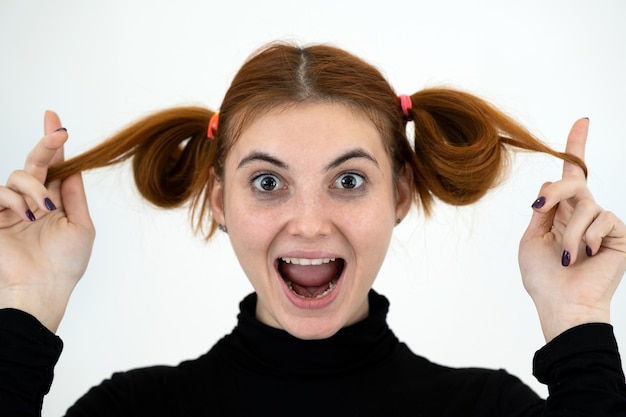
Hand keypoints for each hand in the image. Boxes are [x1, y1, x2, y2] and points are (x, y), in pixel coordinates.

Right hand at [0, 111, 94, 332]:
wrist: (42, 286)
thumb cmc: (66, 263)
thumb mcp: (81, 225)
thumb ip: (74, 194)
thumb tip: (74, 167)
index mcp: (56, 202)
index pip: (55, 167)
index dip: (54, 144)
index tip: (55, 119)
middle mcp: (33, 200)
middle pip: (36, 162)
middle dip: (47, 144)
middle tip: (58, 131)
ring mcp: (12, 207)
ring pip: (19, 175)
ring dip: (34, 188)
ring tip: (42, 211)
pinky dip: (15, 199)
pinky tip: (26, 215)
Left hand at [519, 118, 625, 341]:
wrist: (563, 303)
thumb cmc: (543, 277)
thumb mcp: (532, 239)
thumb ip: (543, 211)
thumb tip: (549, 188)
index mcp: (560, 214)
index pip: (569, 176)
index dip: (576, 148)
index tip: (581, 121)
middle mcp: (582, 214)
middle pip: (573, 181)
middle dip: (555, 193)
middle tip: (541, 211)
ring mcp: (601, 224)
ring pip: (584, 204)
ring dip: (568, 232)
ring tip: (567, 257)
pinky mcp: (618, 233)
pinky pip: (602, 217)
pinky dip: (587, 236)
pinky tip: (585, 255)